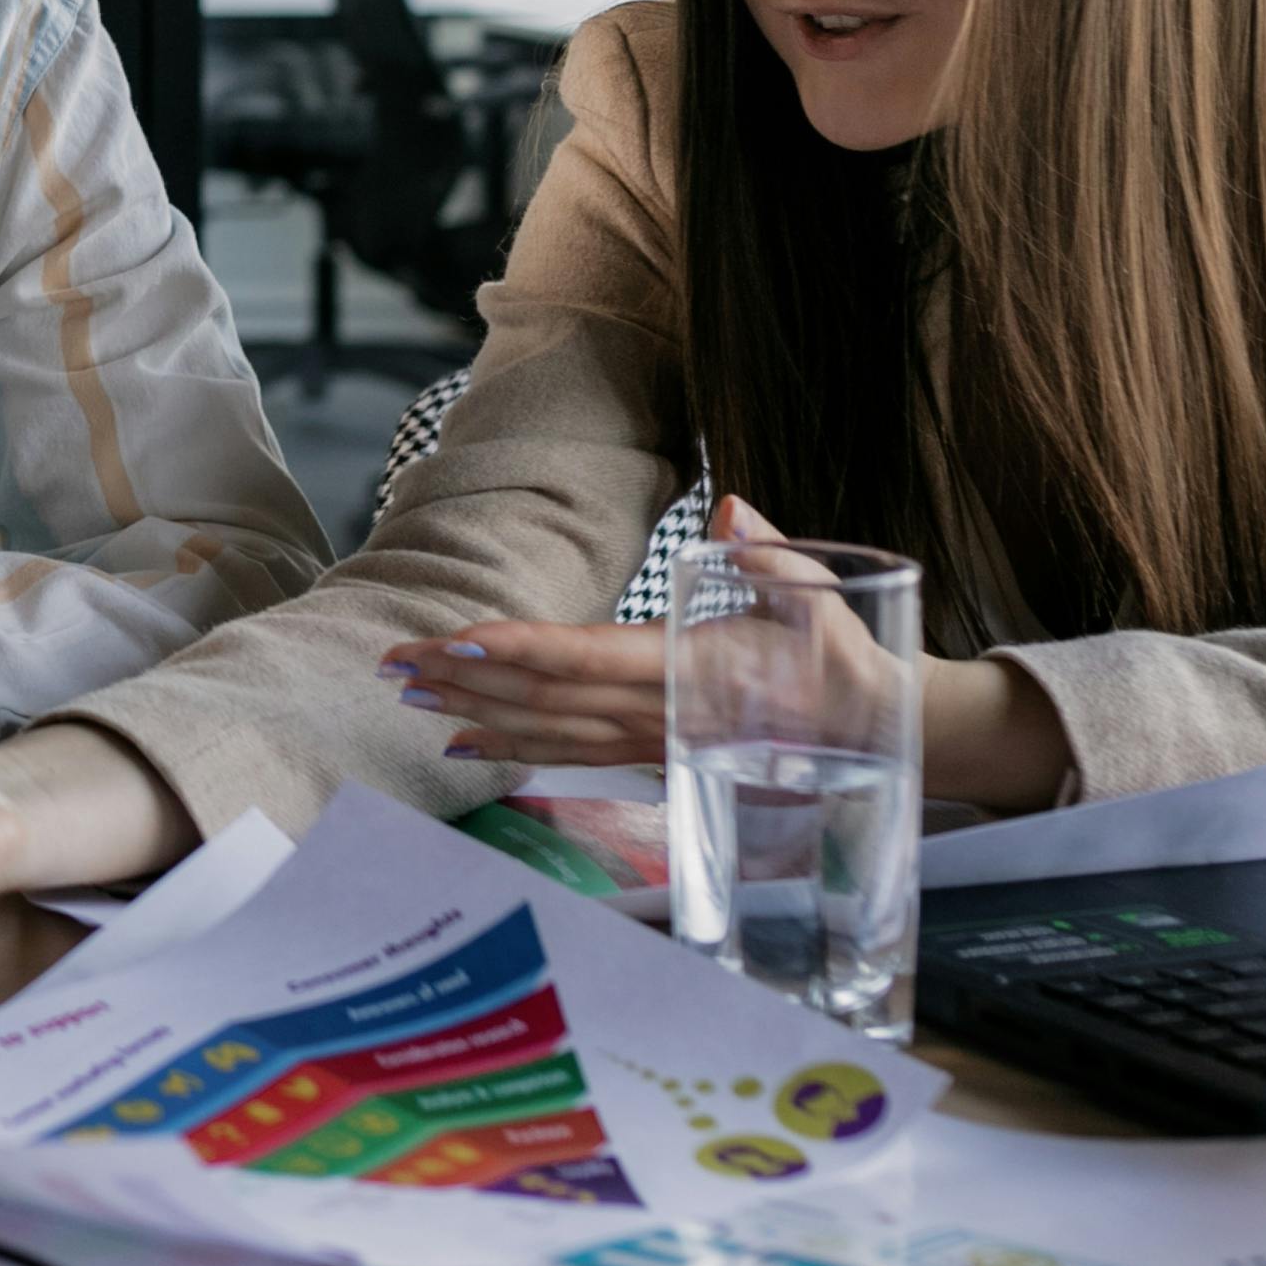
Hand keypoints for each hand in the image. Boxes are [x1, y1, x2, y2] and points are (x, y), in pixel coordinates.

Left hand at [384, 488, 826, 767]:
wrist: (872, 729)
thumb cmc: (838, 651)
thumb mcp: (815, 595)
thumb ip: (767, 558)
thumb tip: (732, 512)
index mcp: (688, 667)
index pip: (587, 657)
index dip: (519, 651)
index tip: (458, 637)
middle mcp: (656, 712)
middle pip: (543, 698)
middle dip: (464, 679)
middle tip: (393, 661)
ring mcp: (649, 740)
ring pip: (544, 730)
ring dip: (470, 709)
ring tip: (408, 691)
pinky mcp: (648, 753)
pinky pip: (566, 752)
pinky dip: (508, 745)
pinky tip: (458, 739)